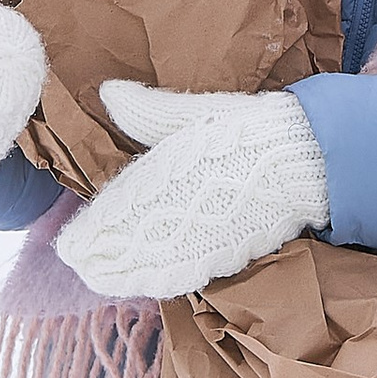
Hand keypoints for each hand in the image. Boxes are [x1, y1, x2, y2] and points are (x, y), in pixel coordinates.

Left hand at [59, 82, 329, 299]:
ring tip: (99, 278)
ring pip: (158, 261)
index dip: (95, 228)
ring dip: (126, 273)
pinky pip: (189, 270)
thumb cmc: (247, 129)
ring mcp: (209, 233)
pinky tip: (148, 284)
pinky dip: (163, 280)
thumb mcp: (195, 113)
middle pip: (135, 240)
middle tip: (76, 264)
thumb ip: (148, 109)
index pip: (124, 206)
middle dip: (103, 255)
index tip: (69, 243)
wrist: (307, 155)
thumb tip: (107, 92)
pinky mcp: (230, 248)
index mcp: (174, 170)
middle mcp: (187, 207)